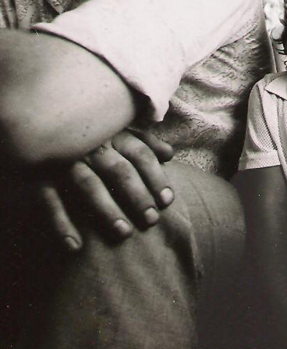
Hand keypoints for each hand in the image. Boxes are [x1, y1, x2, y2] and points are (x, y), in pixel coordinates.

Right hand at [39, 130, 175, 250]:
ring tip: (125, 233)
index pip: (140, 154)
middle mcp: (89, 145)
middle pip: (119, 171)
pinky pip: (49, 201)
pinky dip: (61, 224)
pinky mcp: (35, 177)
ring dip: (107, 211)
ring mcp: (62, 160)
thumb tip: (169, 154)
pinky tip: (76, 247)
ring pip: (88, 186)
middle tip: (151, 220)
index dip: (156, 177)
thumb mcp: (114, 129)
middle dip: (138, 196)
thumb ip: (143, 140)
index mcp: (110, 133)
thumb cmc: (86, 133)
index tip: (168, 201)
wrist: (33, 124)